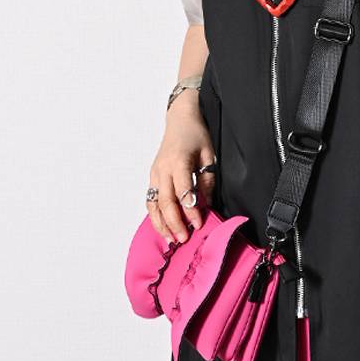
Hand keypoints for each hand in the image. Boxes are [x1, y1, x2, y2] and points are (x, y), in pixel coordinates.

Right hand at [147, 99, 216, 242]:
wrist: (180, 120)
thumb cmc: (196, 136)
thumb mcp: (209, 155)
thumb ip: (207, 180)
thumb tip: (206, 205)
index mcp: (178, 161)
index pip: (182, 190)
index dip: (190, 209)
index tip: (198, 224)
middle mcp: (163, 168)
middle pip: (165, 201)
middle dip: (174, 222)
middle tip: (185, 238)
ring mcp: (155, 173)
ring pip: (153, 203)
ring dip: (161, 223)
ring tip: (171, 239)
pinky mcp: (152, 177)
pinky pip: (150, 200)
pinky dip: (155, 216)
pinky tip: (163, 228)